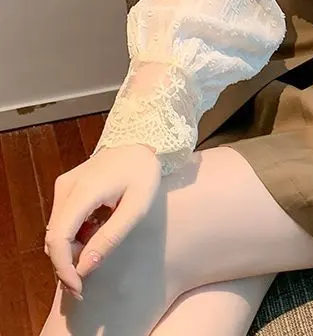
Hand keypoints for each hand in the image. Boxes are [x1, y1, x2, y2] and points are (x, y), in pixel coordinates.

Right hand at [44, 144, 161, 299]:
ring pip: (57, 230)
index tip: (79, 286)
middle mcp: (66, 187)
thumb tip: (85, 268)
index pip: (58, 238)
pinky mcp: (67, 186)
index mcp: (83, 190)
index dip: (64, 267)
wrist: (141, 141)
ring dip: (72, 248)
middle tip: (90, 274)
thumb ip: (111, 237)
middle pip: (54, 237)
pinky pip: (63, 219)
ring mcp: (64, 185)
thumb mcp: (137, 207)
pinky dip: (74, 234)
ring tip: (99, 247)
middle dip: (69, 261)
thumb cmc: (143, 172)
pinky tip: (96, 230)